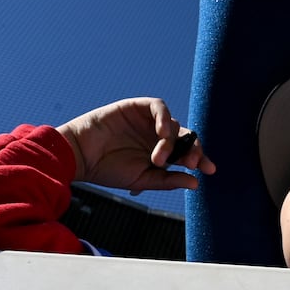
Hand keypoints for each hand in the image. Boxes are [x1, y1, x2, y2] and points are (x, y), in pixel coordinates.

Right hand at [56, 97, 215, 194]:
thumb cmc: (108, 170)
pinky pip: (159, 106)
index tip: (209, 170)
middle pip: (186, 137)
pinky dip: (164, 118)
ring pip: (174, 125)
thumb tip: (196, 183)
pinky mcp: (136, 107)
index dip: (200, 159)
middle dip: (194, 149)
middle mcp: (156, 136)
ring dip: (171, 142)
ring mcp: (147, 121)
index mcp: (160, 154)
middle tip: (193, 163)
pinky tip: (163, 132)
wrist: (80, 156)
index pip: (187, 153)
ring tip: (159, 158)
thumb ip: (168, 180)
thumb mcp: (142, 179)